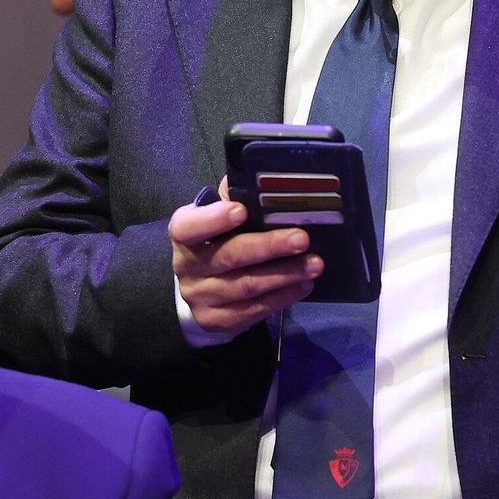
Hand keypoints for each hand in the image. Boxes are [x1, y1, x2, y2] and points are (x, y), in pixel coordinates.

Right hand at [169, 189, 320, 334]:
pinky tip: (303, 286)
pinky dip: (281, 297)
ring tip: (314, 264)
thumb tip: (261, 177)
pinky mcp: (217, 321)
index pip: (190, 226)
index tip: (241, 210)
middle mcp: (187, 266)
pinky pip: (253, 311)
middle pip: (229, 257)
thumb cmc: (216, 241)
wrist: (200, 289)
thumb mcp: (217, 217)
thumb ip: (233, 198)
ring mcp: (201, 297)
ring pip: (246, 286)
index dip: (214, 219)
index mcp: (184, 234)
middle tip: (302, 239)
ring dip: (284, 275)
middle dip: (268, 247)